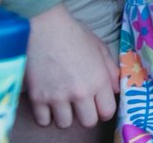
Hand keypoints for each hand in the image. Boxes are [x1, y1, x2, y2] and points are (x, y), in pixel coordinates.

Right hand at [24, 4, 118, 127]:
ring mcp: (58, 97)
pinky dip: (46, 116)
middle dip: (86, 115)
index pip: (107, 111)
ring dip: (65, 115)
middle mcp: (80, 92)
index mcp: (99, 80)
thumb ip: (110, 71)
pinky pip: (43, 121)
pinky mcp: (37, 98)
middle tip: (80, 105)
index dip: (104, 110)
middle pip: (88, 122)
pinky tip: (48, 104)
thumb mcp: (100, 49)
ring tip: (63, 102)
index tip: (98, 105)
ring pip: (65, 124)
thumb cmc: (75, 35)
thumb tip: (114, 90)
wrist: (45, 28)